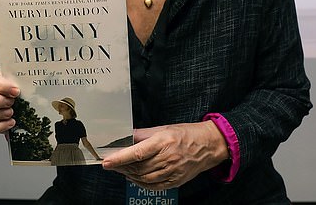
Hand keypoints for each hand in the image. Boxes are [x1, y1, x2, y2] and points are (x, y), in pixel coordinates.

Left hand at [102, 121, 228, 189]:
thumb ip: (143, 134)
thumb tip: (126, 137)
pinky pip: (154, 186)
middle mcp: (167, 158)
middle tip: (111, 164)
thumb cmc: (186, 134)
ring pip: (144, 178)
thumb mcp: (163, 128)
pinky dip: (141, 183)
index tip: (107, 161)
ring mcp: (172, 171)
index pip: (137, 153)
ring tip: (121, 170)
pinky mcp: (175, 181)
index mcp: (163, 142)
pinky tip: (135, 178)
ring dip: (129, 175)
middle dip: (121, 167)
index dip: (120, 158)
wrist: (208, 145)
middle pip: (138, 167)